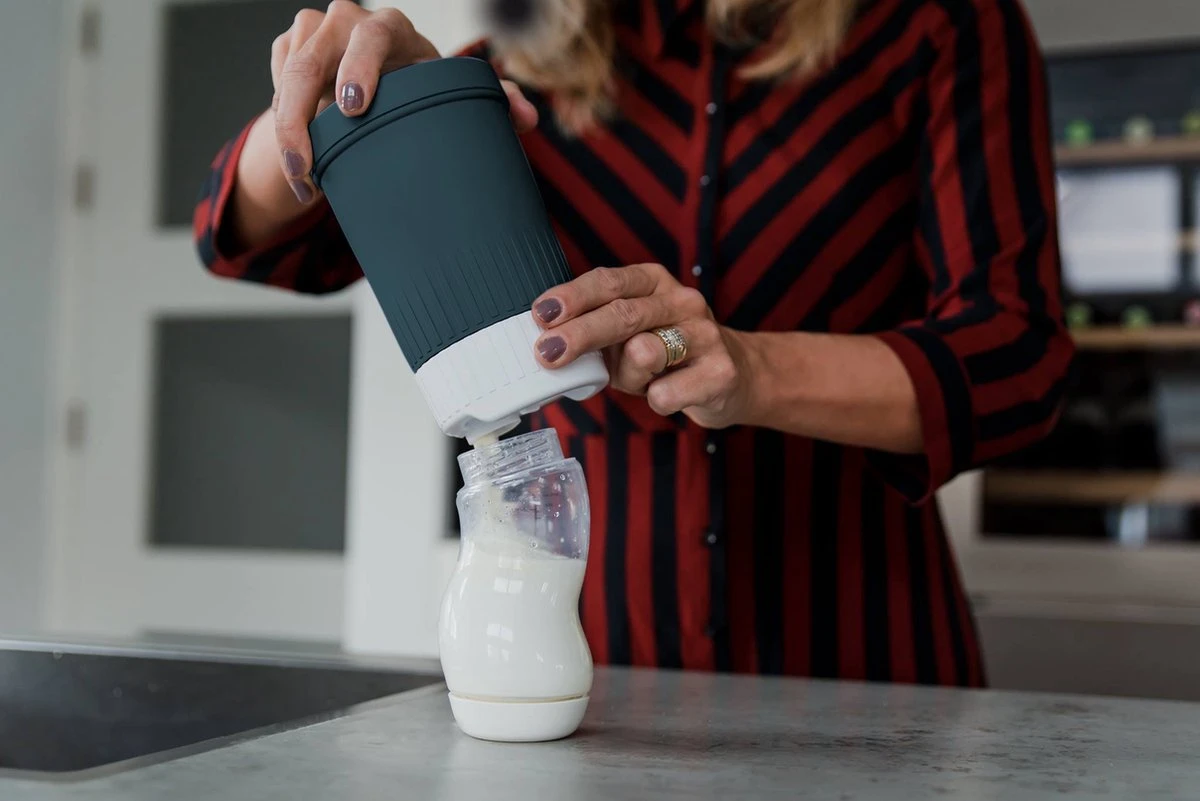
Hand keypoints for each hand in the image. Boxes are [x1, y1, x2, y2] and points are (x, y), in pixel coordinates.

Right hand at [270, 1, 537, 203]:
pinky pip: (274, 84)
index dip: (358, 68)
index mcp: (392, 30)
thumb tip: (527, 118)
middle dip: (298, 116)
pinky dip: (281, 124)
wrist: (383, 91)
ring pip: (286, 76)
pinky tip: (299, 159)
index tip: (352, 109)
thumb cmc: (423, 91)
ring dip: (287, 130)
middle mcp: (348, 23)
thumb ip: (493, 102)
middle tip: (305, 167)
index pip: (371, 37)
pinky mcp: (288, 50)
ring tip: (303, 180)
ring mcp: (313, 34)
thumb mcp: (452, 95)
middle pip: (310, 61)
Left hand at [531, 264, 759, 428]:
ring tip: (637, 379)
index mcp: (653, 282)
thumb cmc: (667, 353)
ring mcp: (705, 335)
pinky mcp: (720, 372)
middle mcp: (682, 301)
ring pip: (646, 351)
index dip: (573, 298)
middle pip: (623, 313)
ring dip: (626, 374)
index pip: (608, 282)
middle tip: (547, 353)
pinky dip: (655, 399)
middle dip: (580, 334)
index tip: (541, 314)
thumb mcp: (629, 332)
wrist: (735, 376)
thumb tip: (547, 341)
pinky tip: (664, 394)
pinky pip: (666, 393)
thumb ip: (596, 329)